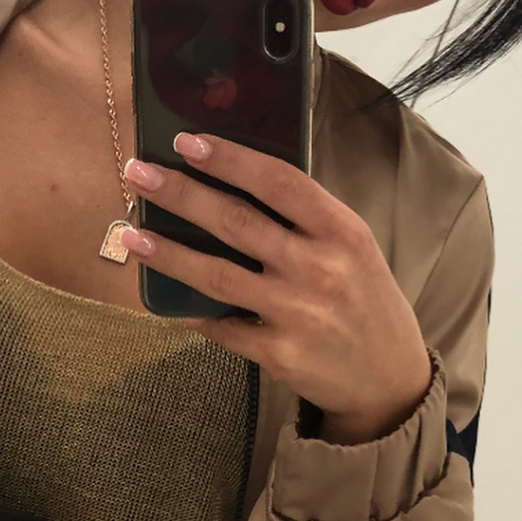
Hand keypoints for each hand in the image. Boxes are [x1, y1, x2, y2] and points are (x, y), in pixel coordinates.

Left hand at [121, 133, 432, 444]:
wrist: (391, 379)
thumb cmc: (364, 296)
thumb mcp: (352, 245)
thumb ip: (305, 216)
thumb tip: (232, 177)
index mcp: (342, 230)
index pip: (279, 182)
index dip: (230, 159)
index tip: (186, 141)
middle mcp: (320, 268)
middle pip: (238, 221)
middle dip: (181, 194)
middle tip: (138, 173)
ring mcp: (298, 314)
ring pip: (218, 275)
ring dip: (168, 253)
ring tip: (130, 233)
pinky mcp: (280, 354)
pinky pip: (222, 326)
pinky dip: (189, 309)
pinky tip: (161, 295)